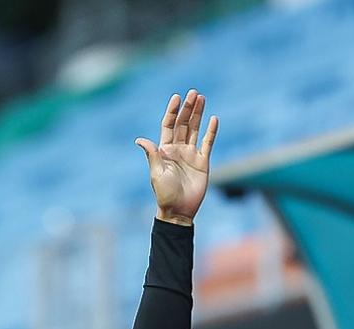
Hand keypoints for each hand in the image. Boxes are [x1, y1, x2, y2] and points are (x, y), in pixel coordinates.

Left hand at [135, 89, 218, 225]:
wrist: (179, 211)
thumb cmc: (165, 194)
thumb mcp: (156, 173)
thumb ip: (152, 154)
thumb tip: (140, 139)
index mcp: (165, 151)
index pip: (169, 126)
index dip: (172, 112)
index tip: (177, 97)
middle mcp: (178, 150)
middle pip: (183, 124)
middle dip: (188, 109)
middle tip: (193, 93)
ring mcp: (191, 155)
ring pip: (195, 130)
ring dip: (198, 115)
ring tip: (201, 98)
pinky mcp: (202, 162)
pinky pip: (207, 143)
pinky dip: (211, 131)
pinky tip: (213, 119)